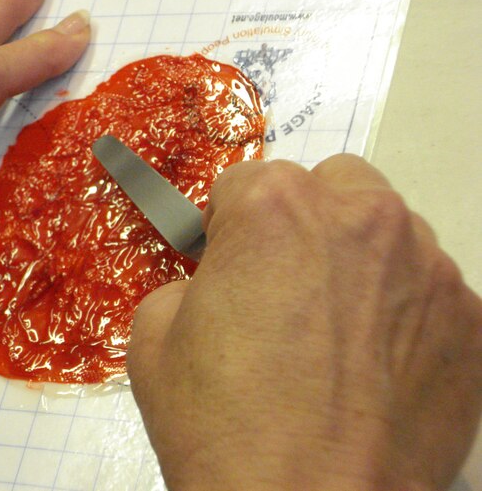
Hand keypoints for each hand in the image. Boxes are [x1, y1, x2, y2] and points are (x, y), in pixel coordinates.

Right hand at [127, 156, 481, 489]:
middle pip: (330, 185)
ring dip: (356, 257)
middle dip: (301, 219)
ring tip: (333, 327)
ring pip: (387, 229)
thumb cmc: (220, 423)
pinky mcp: (471, 319)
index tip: (224, 262)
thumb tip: (214, 281)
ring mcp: (428, 266)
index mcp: (275, 208)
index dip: (225, 226)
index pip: (245, 182)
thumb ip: (187, 279)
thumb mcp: (154, 335)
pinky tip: (373, 363)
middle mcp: (361, 217)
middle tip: (281, 282)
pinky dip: (400, 308)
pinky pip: (427, 288)